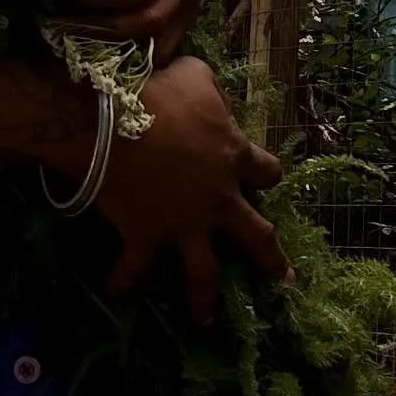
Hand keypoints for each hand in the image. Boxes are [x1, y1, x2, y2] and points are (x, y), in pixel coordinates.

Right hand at [94, 55, 290, 323]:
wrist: (113, 122)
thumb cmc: (158, 92)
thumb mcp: (195, 76)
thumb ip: (211, 90)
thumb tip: (214, 98)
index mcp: (233, 158)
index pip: (267, 171)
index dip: (266, 174)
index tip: (264, 177)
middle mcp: (218, 199)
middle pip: (257, 235)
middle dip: (270, 257)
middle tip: (283, 277)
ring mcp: (184, 223)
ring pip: (205, 271)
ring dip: (205, 298)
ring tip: (206, 319)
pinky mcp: (147, 235)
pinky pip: (136, 265)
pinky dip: (123, 278)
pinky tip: (115, 291)